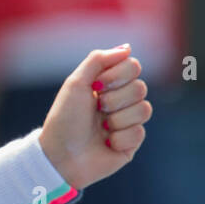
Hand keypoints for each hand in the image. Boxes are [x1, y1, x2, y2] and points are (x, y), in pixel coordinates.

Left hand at [39, 44, 151, 190]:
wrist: (60, 155)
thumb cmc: (64, 118)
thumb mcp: (75, 83)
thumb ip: (98, 60)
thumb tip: (127, 48)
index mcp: (106, 84)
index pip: (132, 66)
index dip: (117, 75)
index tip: (96, 87)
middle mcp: (119, 101)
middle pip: (141, 87)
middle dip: (115, 99)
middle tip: (97, 109)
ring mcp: (127, 122)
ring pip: (145, 109)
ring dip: (117, 119)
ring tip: (101, 127)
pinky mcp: (131, 143)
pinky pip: (140, 132)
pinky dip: (119, 138)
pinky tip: (106, 143)